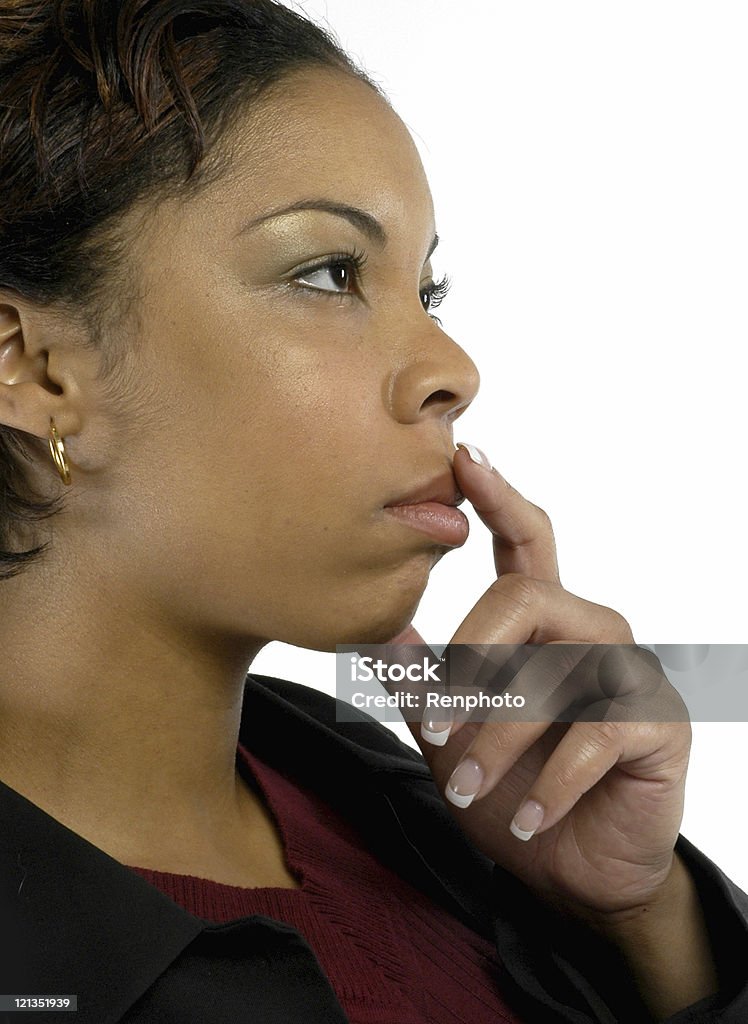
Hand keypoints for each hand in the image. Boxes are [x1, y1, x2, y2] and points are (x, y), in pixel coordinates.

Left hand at [389, 443, 691, 926]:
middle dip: (470, 663)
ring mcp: (630, 674)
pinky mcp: (660, 723)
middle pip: (525, 597)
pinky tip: (527, 819)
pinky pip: (596, 734)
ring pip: (553, 669)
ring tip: (464, 786)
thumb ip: (424, 682)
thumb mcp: (452, 738)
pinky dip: (550, 784)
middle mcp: (591, 633)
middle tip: (435, 728)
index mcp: (544, 624)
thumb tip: (378, 629)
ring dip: (499, 734)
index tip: (464, 456)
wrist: (576, 873)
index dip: (498, 497)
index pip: (526, 543)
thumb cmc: (512, 791)